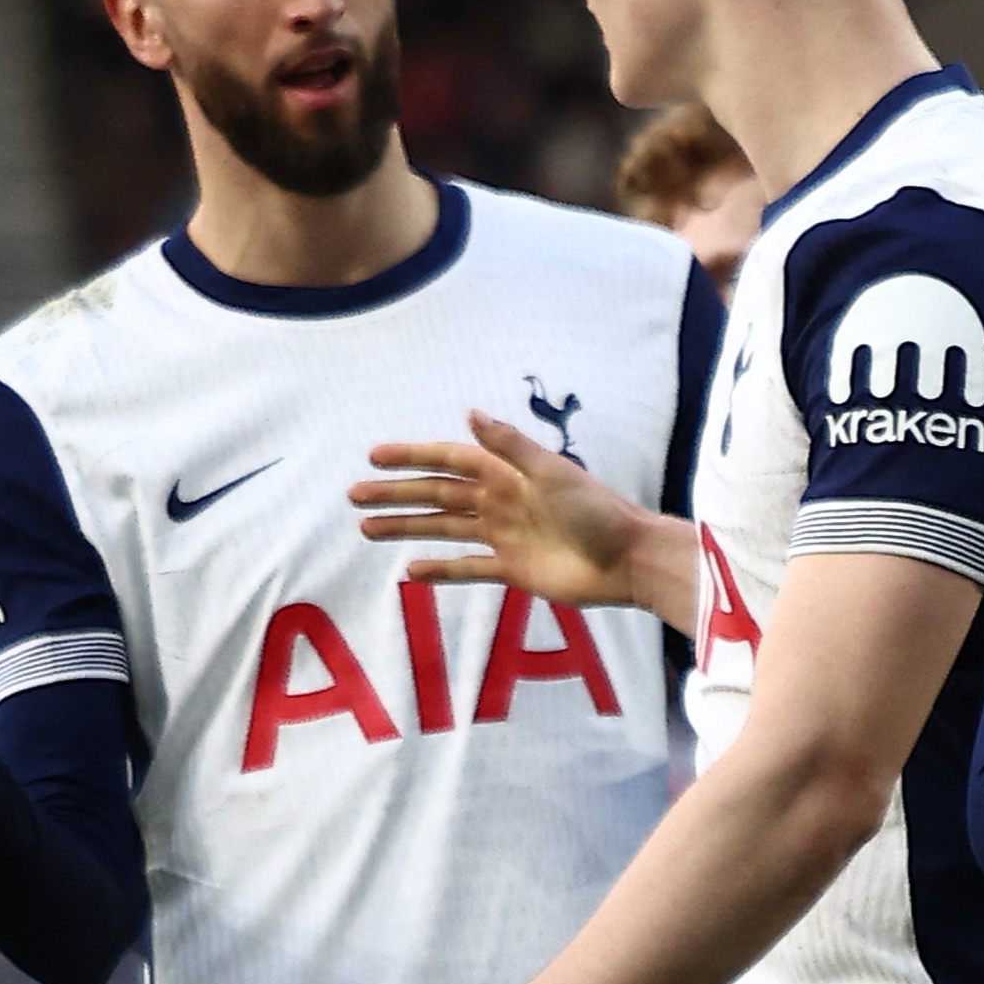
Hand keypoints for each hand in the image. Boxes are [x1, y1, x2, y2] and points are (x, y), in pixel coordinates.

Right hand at [354, 413, 659, 606]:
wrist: (628, 560)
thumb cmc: (596, 511)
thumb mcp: (552, 473)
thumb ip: (510, 446)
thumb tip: (469, 412)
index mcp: (508, 475)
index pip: (450, 460)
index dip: (413, 457)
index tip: (374, 457)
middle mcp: (501, 502)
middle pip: (438, 494)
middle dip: (397, 494)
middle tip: (354, 496)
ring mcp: (505, 536)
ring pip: (445, 528)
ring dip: (407, 527)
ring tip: (367, 529)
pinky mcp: (513, 569)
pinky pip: (468, 568)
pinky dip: (441, 571)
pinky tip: (410, 571)